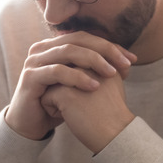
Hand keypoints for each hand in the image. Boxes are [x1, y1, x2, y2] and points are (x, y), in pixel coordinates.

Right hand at [5, 31, 136, 140]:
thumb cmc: (60, 102)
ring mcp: (34, 61)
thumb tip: (128, 61)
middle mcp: (43, 48)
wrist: (33, 124)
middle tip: (125, 64)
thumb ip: (98, 69)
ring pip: (68, 51)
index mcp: (56, 45)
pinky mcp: (30, 77)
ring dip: (93, 61)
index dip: (111, 46)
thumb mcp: (82, 83)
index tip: (132, 60)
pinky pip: (57, 71)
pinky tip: (94, 86)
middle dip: (105, 50)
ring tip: (112, 74)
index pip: (87, 38)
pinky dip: (77, 77)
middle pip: (79, 40)